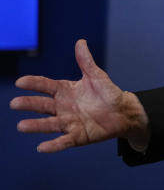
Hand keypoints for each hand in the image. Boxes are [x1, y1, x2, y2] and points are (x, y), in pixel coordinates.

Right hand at [10, 39, 148, 152]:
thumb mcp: (96, 76)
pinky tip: (41, 147)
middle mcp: (63, 107)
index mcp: (65, 91)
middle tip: (15, 104)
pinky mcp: (77, 136)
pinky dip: (54, 145)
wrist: (123, 112)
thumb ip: (86, 61)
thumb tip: (80, 42)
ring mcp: (69, 122)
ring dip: (36, 126)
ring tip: (22, 126)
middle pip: (43, 105)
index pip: (46, 86)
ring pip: (49, 124)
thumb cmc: (108, 94)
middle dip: (29, 104)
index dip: (34, 84)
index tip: (21, 82)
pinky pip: (64, 141)